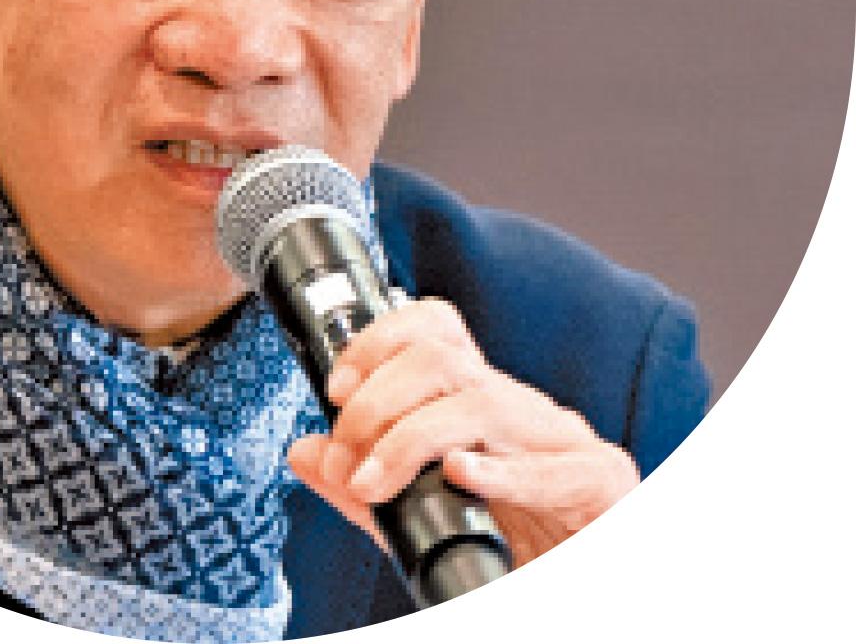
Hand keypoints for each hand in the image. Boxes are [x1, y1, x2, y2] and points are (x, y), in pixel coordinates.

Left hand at [286, 298, 640, 567]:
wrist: (595, 576)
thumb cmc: (517, 536)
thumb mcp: (424, 507)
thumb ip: (365, 480)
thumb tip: (304, 451)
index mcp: (480, 400)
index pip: (434, 330)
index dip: (378, 341)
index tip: (336, 387)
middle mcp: (519, 406)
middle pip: (441, 361)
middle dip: (376, 400)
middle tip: (343, 454)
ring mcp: (561, 439)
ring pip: (480, 404)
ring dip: (410, 439)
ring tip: (373, 481)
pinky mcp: (600, 482)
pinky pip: (552, 468)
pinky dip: (499, 473)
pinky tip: (460, 476)